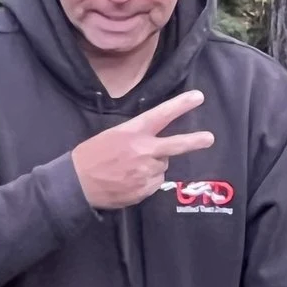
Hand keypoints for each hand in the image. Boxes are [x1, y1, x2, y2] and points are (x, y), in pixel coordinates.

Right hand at [71, 90, 213, 209]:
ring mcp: (145, 171)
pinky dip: (147, 181)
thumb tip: (158, 147)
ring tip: (131, 168)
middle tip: (209, 138)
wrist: (77, 183)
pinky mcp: (144, 189)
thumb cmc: (92, 155)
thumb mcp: (113, 135)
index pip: (161, 115)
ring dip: (153, 165)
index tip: (198, 97)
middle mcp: (143, 150)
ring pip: (162, 166)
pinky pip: (154, 182)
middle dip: (194, 141)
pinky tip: (129, 180)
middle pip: (176, 145)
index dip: (181, 105)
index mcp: (133, 132)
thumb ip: (138, 137)